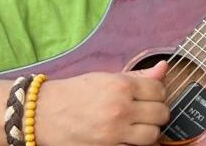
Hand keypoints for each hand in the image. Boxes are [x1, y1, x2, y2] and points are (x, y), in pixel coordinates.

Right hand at [37, 61, 169, 144]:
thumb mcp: (105, 78)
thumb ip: (138, 75)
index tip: (148, 97)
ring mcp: (113, 133)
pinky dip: (134, 144)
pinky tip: (126, 138)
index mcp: (121, 86)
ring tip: (137, 127)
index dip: (157, 94)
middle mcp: (120, 109)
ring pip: (153, 135)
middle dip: (156, 113)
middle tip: (144, 113)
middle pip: (161, 114)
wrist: (41, 114)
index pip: (159, 91)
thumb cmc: (74, 93)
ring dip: (148, 131)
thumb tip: (165, 67)